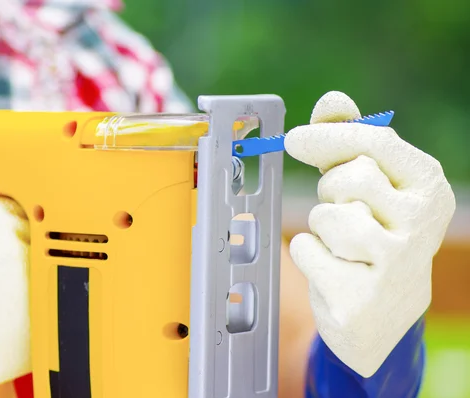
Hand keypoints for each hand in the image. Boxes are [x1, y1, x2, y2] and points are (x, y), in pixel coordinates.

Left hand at [283, 91, 455, 376]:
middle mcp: (421, 223)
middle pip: (349, 177)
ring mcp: (395, 264)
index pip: (377, 143)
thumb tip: (333, 99)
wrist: (384, 312)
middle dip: (330, 190)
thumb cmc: (373, 233)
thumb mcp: (370, 183)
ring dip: (321, 226)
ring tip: (342, 243)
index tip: (294, 137)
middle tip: (342, 208)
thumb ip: (350, 139)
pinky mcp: (360, 296)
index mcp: (428, 186)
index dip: (330, 136)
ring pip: (326, 216)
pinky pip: (307, 250)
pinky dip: (308, 254)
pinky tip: (334, 269)